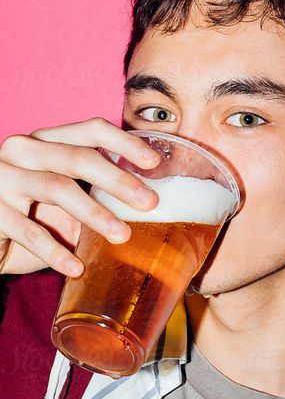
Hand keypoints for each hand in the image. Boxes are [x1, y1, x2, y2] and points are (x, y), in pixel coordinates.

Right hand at [0, 118, 159, 275]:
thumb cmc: (30, 216)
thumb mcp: (65, 202)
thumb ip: (94, 196)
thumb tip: (148, 208)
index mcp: (46, 142)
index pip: (90, 130)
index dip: (124, 143)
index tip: (154, 163)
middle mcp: (23, 151)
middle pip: (78, 158)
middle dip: (118, 180)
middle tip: (150, 203)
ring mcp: (3, 177)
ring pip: (57, 188)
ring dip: (94, 213)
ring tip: (122, 235)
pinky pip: (28, 231)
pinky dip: (55, 251)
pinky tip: (76, 268)